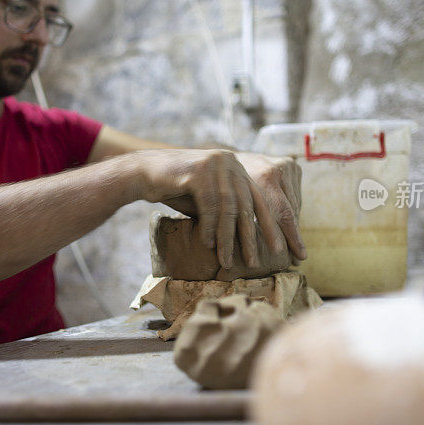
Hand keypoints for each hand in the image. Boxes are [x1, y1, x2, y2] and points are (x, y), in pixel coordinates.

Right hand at [133, 149, 281, 269]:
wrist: (144, 173)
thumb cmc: (177, 190)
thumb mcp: (208, 202)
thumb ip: (228, 214)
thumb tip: (252, 241)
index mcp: (237, 168)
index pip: (260, 199)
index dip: (271, 225)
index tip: (279, 249)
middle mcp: (230, 162)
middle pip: (248, 205)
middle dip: (253, 237)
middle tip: (256, 262)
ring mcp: (215, 164)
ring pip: (229, 208)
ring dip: (228, 238)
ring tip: (227, 262)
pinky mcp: (198, 170)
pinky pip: (209, 205)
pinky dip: (209, 227)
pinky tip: (207, 245)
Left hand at [235, 152, 305, 262]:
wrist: (226, 158)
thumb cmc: (221, 187)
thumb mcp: (226, 202)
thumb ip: (238, 221)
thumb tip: (239, 253)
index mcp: (264, 177)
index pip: (282, 214)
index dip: (288, 238)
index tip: (294, 260)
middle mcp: (278, 169)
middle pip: (291, 211)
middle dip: (294, 238)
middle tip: (298, 260)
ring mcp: (287, 166)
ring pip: (294, 205)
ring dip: (293, 227)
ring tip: (295, 251)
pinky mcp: (293, 166)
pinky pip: (295, 197)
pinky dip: (292, 213)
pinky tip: (289, 230)